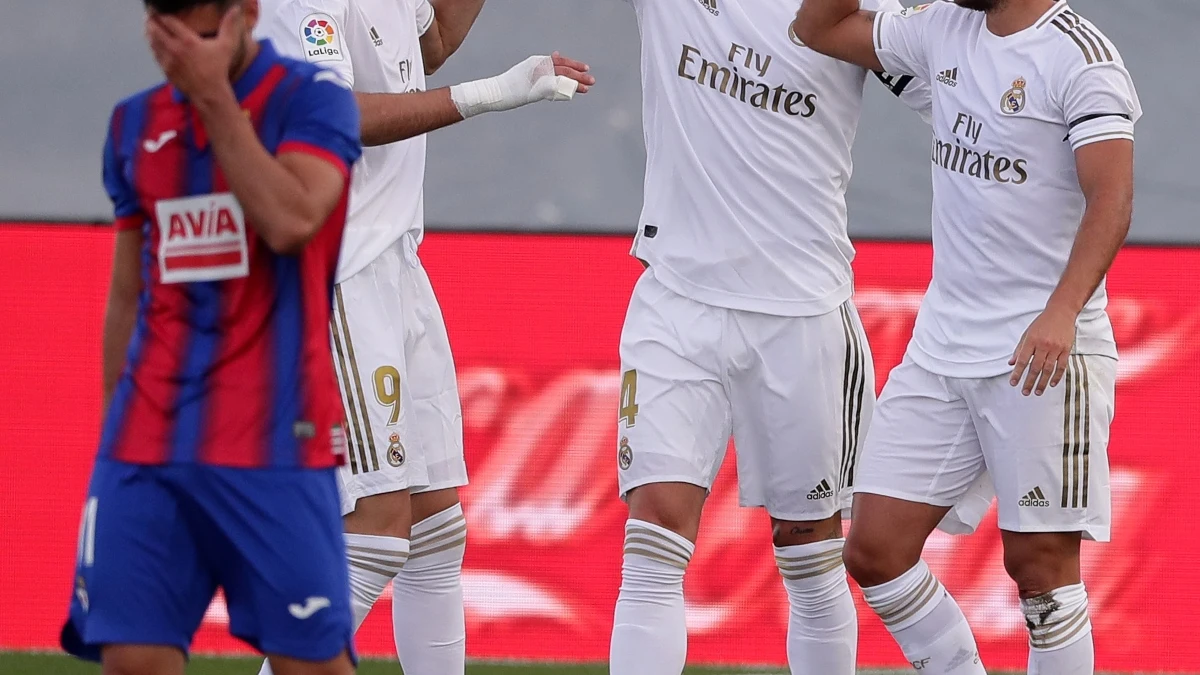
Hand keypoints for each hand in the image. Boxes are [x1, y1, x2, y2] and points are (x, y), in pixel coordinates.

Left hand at [145, 6, 240, 102]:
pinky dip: (153, 46)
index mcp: (188, 40)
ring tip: (149, 26)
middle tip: (150, 15)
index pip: (168, 21)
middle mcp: (175, 49)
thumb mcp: (226, 46)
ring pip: (152, 41)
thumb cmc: (218, 69)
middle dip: (151, 20)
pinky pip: (155, 54)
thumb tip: (235, 9)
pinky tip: (154, 43)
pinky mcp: (165, 69)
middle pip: (155, 29)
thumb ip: (229, 26)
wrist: (209, 92)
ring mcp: (168, 60)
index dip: (161, 13)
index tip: (158, 9)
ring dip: (149, 32)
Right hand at [449, 53, 595, 118]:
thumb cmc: (508, 87)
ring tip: (588, 86)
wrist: (495, 92)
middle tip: (591, 80)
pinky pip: (556, 88)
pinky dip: (567, 90)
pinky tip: (576, 92)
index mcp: (537, 62)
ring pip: (562, 77)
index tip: (585, 68)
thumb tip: (546, 73)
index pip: (559, 61)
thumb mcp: (525, 76)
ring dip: (576, 82)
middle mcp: (539, 66)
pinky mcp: (537, 88)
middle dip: (578, 75)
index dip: (573, 65)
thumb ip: (538, 73)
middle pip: (563, 69)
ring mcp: (538, 76)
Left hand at [1008, 303, 1077, 395]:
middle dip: (1029, 382)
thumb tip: (1011, 363)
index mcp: (1031, 341)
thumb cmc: (1042, 323)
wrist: (1061, 312)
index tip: (1013, 383)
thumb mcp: (1027, 333)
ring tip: (1037, 392)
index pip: (1022, 360)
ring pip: (1048, 369)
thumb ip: (1019, 349)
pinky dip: (1056, 376)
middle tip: (1025, 392)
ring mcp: (1055, 348)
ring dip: (1042, 382)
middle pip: (1035, 367)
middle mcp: (1043, 345)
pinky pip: (1061, 366)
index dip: (1017, 373)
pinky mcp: (1066, 349)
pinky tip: (1051, 384)